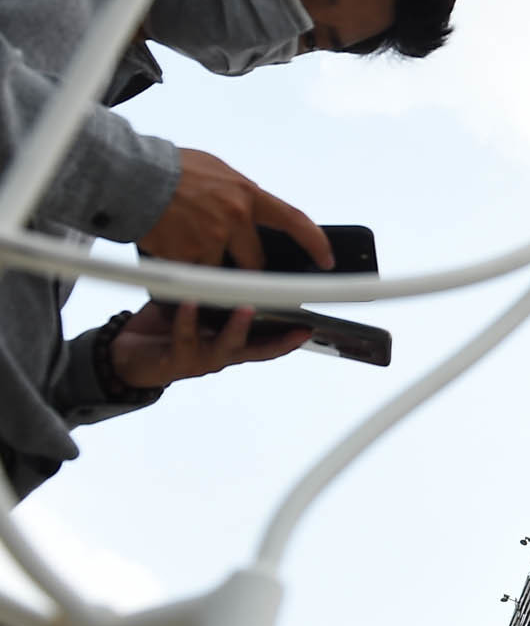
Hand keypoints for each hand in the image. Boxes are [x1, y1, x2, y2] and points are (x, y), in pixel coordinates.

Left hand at [109, 299, 310, 388]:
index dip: (291, 338)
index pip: (267, 343)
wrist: (123, 356)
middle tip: (297, 325)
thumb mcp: (193, 308)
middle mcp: (220, 355)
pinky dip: (189, 321)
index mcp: (229, 343)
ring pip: (226, 346)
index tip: (310, 327)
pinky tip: (190, 303)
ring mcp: (200, 360)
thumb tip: (232, 263)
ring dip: (238, 327)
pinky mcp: (175, 362)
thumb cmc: (163, 329)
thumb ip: (213, 293)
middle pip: (257, 350)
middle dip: (279, 338)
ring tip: (246, 308)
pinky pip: (185, 340)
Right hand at [138, 148, 331, 268]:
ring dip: (208, 264)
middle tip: (229, 259)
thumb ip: (238, 193)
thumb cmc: (169, 167)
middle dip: (248, 267)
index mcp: (247, 195)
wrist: (129, 174)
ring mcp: (212, 240)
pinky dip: (182, 265)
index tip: (327, 260)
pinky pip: (192, 272)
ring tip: (184, 240)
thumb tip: (251, 210)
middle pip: (257, 261)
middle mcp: (235, 219)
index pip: (295, 221)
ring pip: (221, 270)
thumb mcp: (215, 171)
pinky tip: (168, 243)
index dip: (316, 243)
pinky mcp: (187, 256)